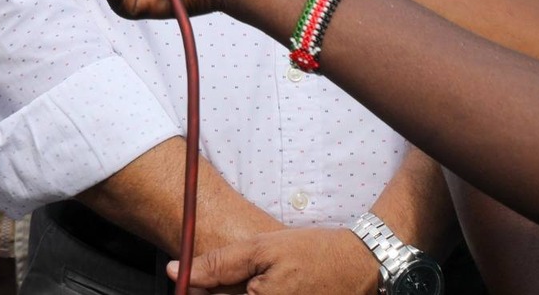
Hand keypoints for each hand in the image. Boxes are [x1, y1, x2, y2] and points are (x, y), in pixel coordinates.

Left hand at [172, 224, 378, 294]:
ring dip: (236, 293)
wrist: (362, 266)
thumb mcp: (261, 248)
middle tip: (235, 279)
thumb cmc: (312, 253)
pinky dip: (257, 294)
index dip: (199, 291)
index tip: (193, 283)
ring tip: (255, 282)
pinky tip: (263, 288)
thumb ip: (218, 263)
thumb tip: (176, 271)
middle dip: (220, 292)